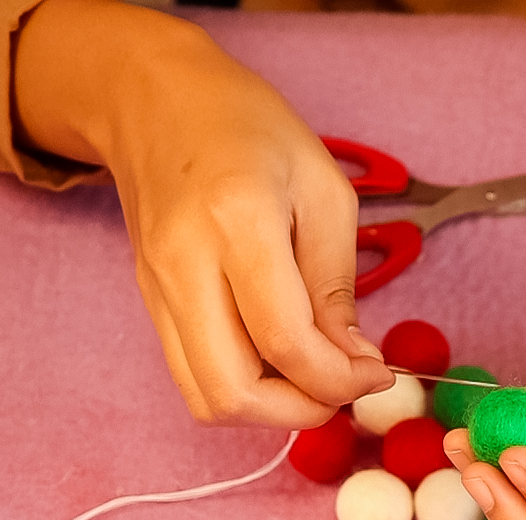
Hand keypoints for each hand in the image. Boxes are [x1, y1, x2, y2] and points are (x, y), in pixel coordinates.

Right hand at [14, 0, 391, 426]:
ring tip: (312, 378)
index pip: (285, 341)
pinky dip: (244, 389)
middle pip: (233, 391)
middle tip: (342, 388)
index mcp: (237, 222)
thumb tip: (353, 362)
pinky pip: (194, 376)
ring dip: (269, 410)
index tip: (375, 374)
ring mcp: (158, 291)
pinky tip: (279, 362)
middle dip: (300, 411)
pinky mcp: (150, 305)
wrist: (153, 101)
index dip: (339, 378)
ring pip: (206, 398)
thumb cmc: (246, 127)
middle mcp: (185, 265)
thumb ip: (337, 283)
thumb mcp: (322, 188)